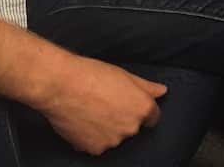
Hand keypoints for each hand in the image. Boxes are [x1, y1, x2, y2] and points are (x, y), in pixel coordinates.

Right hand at [36, 54, 166, 155]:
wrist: (61, 85)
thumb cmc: (92, 74)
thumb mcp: (124, 75)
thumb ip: (146, 86)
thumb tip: (162, 91)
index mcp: (141, 108)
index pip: (152, 116)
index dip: (140, 108)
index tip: (128, 103)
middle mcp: (131, 128)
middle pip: (132, 127)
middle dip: (122, 117)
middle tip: (105, 102)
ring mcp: (112, 141)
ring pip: (114, 136)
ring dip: (107, 128)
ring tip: (91, 109)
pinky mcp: (94, 149)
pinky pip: (97, 144)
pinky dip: (91, 136)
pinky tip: (82, 120)